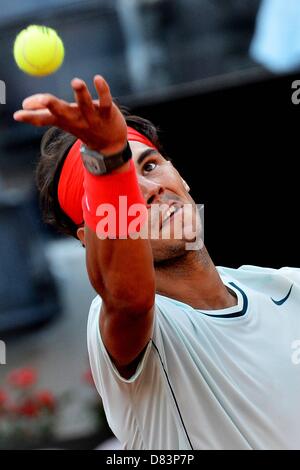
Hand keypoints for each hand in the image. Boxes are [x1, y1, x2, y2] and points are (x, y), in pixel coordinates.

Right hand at [13, 75, 127, 154]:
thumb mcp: (62, 122)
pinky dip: (102, 89)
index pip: (44, 119)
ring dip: (80, 93)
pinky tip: (97, 78)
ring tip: (75, 82)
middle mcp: (76, 119)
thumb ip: (42, 115)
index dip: (31, 116)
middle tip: (43, 99)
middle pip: (62, 112)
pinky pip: (105, 101)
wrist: (110, 145)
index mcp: (63, 120)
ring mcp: (92, 117)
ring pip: (85, 104)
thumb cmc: (83, 128)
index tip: (18, 115)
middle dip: (52, 105)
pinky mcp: (107, 113)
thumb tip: (20, 110)